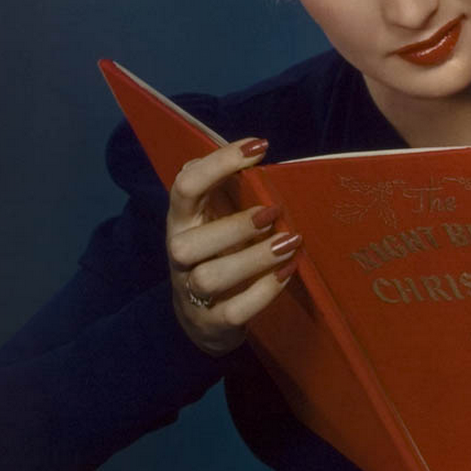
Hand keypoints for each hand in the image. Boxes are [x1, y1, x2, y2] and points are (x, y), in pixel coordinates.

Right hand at [166, 137, 300, 355]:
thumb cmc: (219, 253)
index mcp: (182, 221)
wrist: (205, 319)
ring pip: (211, 277)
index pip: (185, 186)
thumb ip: (228, 188)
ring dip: (254, 259)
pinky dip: (263, 292)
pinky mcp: (212, 323)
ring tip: (290, 243)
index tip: (260, 147)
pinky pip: (234, 311)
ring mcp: (192, 293)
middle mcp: (179, 255)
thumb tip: (254, 149)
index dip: (219, 163)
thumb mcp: (217, 218)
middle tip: (274, 212)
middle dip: (234, 226)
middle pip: (189, 243)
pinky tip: (288, 272)